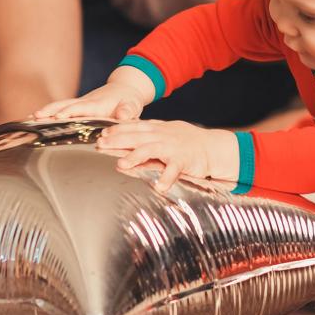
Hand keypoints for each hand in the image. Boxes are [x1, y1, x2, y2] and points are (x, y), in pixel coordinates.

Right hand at [34, 67, 153, 120]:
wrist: (125, 90)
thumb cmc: (129, 101)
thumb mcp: (133, 106)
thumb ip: (128, 111)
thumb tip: (123, 115)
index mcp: (98, 104)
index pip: (82, 108)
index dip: (70, 112)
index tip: (58, 117)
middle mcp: (86, 102)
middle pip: (65, 105)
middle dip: (51, 111)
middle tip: (35, 117)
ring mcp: (79, 103)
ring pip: (59, 105)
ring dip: (46, 111)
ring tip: (29, 118)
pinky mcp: (76, 106)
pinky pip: (59, 108)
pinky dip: (47, 113)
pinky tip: (33, 120)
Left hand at [97, 120, 238, 191]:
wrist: (213, 147)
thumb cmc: (187, 141)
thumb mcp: (166, 132)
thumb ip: (148, 133)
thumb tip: (126, 133)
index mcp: (157, 129)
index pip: (134, 127)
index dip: (117, 129)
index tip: (102, 133)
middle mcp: (163, 136)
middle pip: (137, 137)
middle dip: (118, 140)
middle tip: (101, 144)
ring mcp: (173, 148)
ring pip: (151, 150)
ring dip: (135, 156)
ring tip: (121, 164)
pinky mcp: (184, 160)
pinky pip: (174, 170)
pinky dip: (167, 178)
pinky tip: (159, 187)